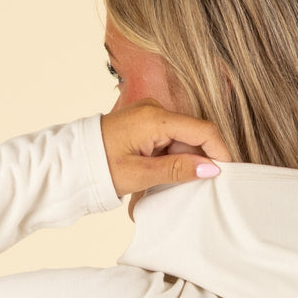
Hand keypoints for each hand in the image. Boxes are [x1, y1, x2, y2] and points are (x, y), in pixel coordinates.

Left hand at [100, 99, 231, 221]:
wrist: (71, 161)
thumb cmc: (99, 167)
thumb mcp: (140, 175)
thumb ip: (177, 170)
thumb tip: (210, 168)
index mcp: (154, 118)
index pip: (203, 130)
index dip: (219, 151)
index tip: (226, 173)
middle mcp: (154, 109)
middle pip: (193, 134)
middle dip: (198, 160)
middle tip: (195, 187)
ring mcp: (149, 114)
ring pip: (181, 139)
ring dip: (181, 162)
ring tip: (167, 184)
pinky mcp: (144, 123)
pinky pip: (168, 140)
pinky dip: (169, 158)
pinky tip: (159, 176)